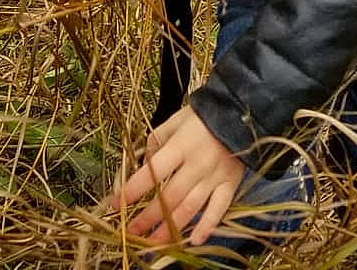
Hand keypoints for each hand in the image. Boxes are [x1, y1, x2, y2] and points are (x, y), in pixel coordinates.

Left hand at [108, 105, 245, 246]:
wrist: (241, 111)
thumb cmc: (204, 116)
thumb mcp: (176, 121)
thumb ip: (156, 142)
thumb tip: (144, 165)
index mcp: (181, 146)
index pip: (152, 172)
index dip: (132, 191)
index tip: (115, 205)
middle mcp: (197, 164)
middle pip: (169, 197)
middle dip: (147, 218)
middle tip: (131, 232)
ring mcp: (214, 176)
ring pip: (190, 208)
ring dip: (169, 229)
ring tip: (152, 244)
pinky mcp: (230, 183)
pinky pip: (219, 209)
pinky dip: (207, 226)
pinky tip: (194, 240)